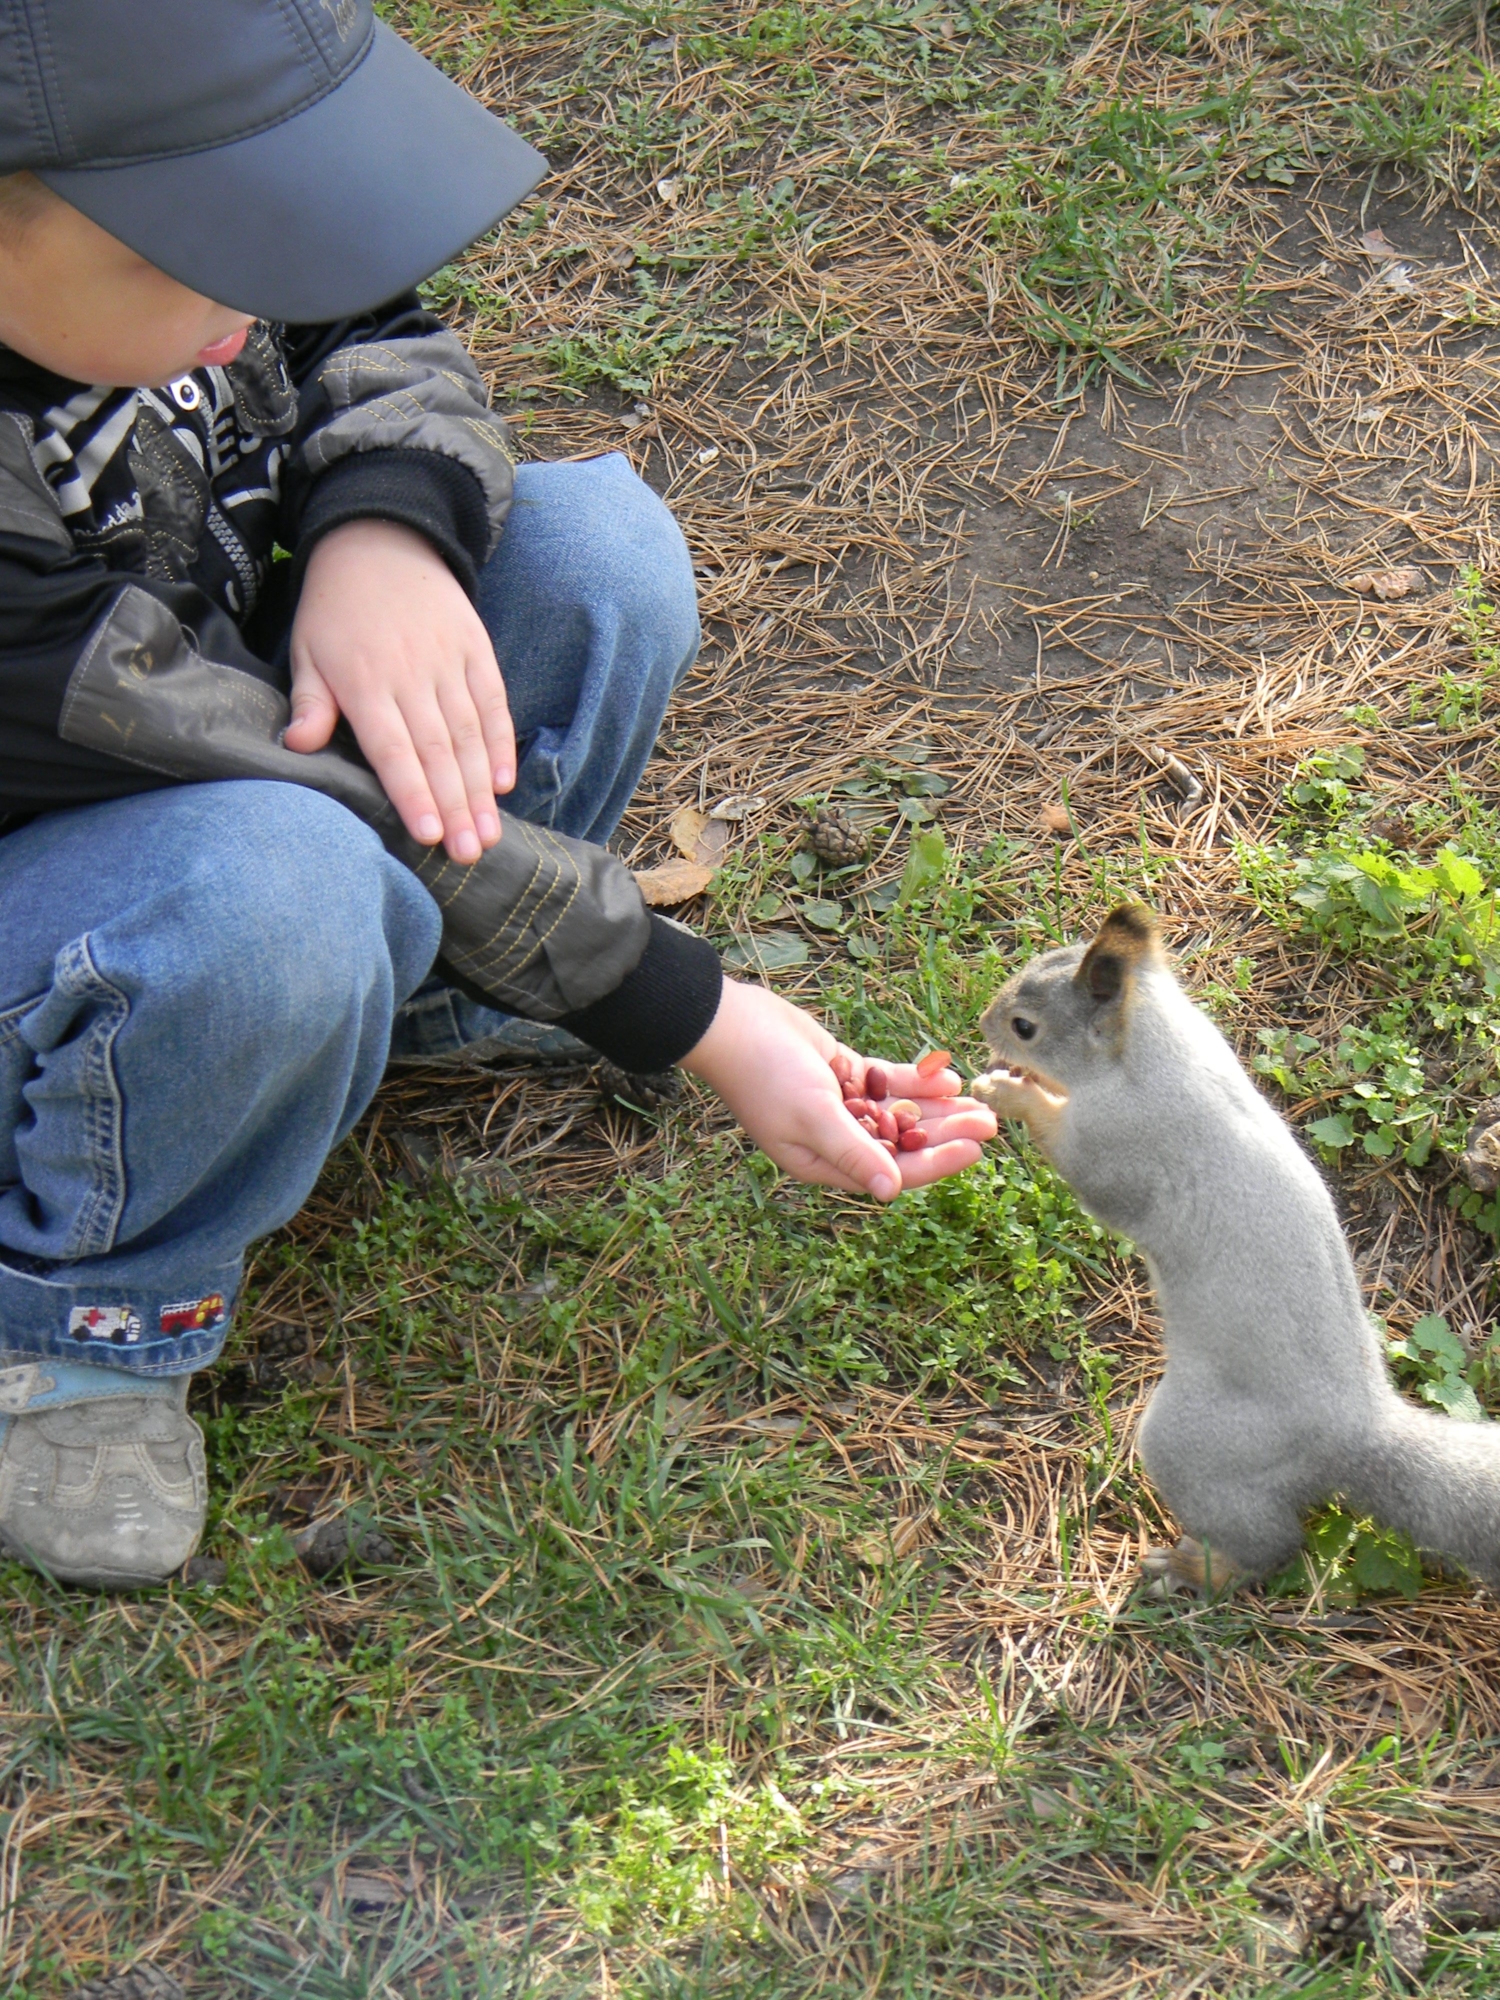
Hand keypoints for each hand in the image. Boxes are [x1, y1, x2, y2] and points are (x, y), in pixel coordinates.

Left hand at [286, 519, 515, 863]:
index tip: (428, 835)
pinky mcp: (476, 649)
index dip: (412, 794)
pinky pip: (493, 703)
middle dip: (454, 807)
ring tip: (488, 834)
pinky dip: (501, 744)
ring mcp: (449, 662)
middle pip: (438, 751)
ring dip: (480, 789)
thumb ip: (310, 702)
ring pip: (469, 735)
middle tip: (468, 854)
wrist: (380, 539)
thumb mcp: (307, 650)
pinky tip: (503, 783)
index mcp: (365, 681)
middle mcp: (412, 675)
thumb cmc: (336, 609)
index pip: (392, 749)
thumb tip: (298, 747)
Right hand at [682, 978, 996, 1200]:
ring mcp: (839, 1105)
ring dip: (938, 1109)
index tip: (975, 1150)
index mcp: (823, 1162)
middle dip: (946, 1133)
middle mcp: (835, 1138)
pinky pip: (886, 1083)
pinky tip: (946, 1077)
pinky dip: (914, 1082)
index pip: (892, 1170)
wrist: (732, 1024)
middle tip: (991, 1122)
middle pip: (903, 1143)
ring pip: (900, 1113)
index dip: (936, 1163)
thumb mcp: (812, 1116)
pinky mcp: (841, 1074)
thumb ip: (854, 1152)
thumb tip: (890, 1191)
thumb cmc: (765, 1075)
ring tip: (979, 1101)